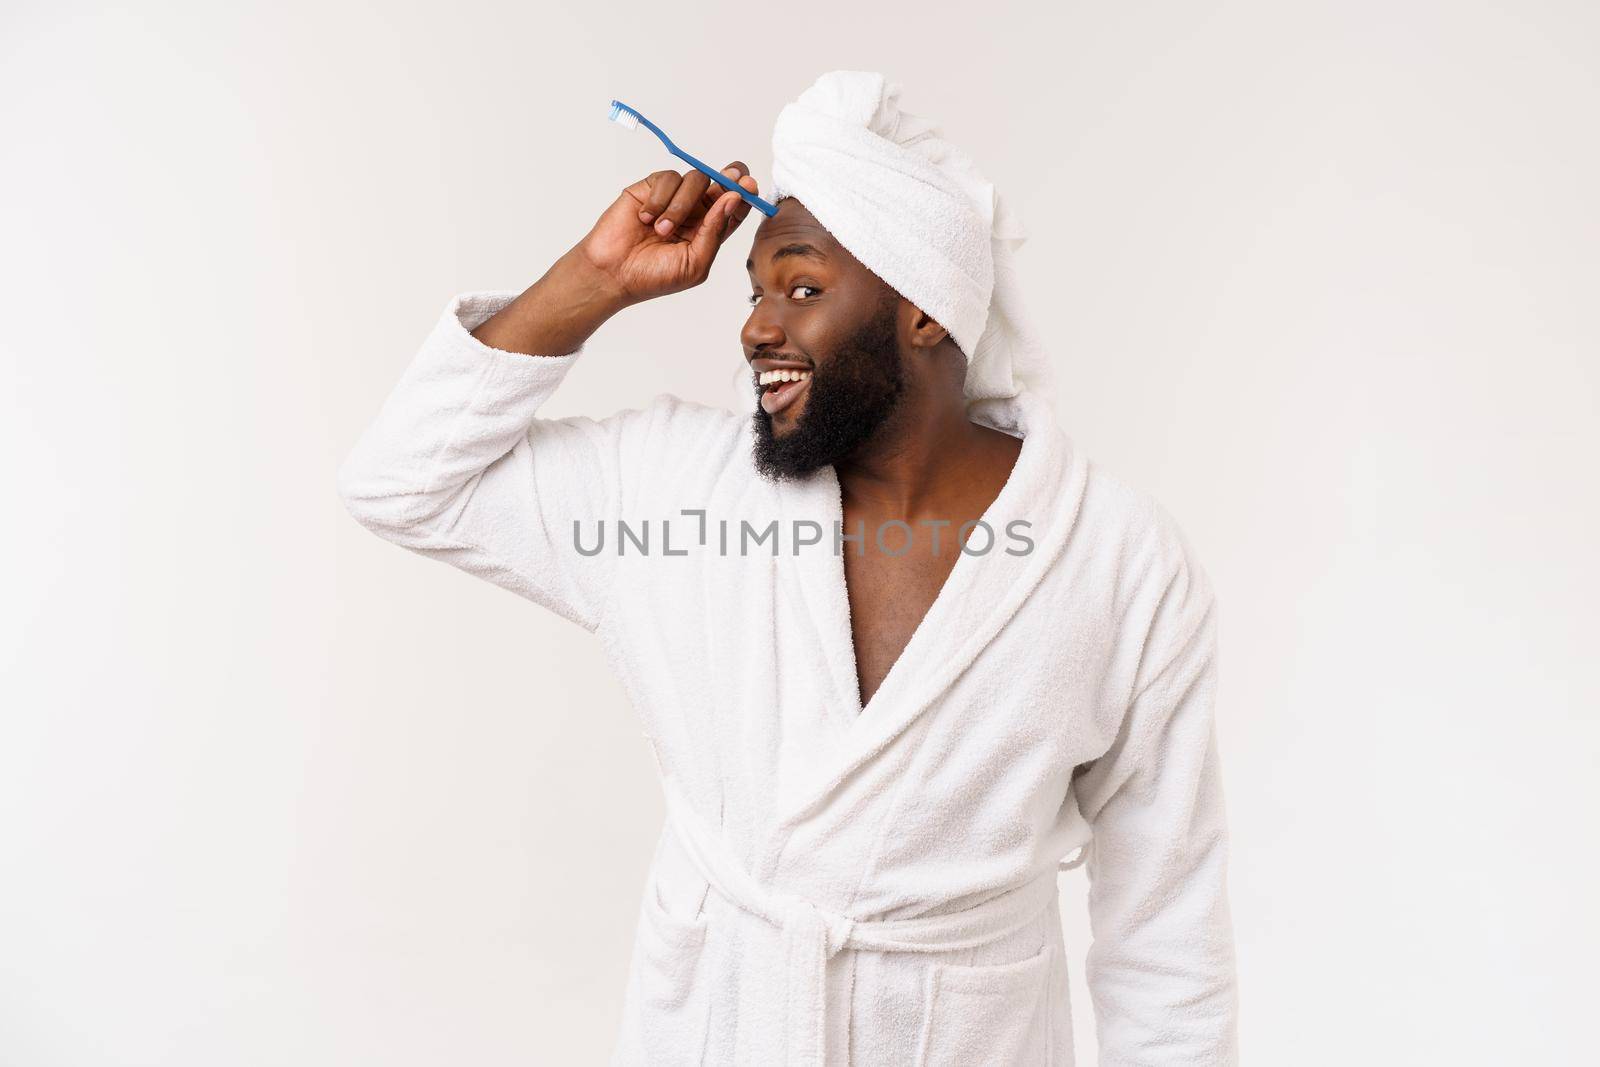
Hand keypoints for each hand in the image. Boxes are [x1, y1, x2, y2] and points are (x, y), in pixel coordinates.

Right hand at [576, 162, 759, 305]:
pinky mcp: (651, 189)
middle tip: (733, 177)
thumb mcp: (695, 263)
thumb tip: (732, 199)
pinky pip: (667, 179)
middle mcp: (694, 213)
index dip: (744, 196)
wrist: (613, 273)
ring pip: (695, 180)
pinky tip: (645, 219)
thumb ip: (715, 232)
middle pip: (720, 184)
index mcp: (708, 232)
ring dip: (681, 205)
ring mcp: (673, 199)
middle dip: (729, 178)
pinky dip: (659, 199)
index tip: (749, 187)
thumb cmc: (653, 277)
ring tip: (662, 230)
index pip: (733, 208)